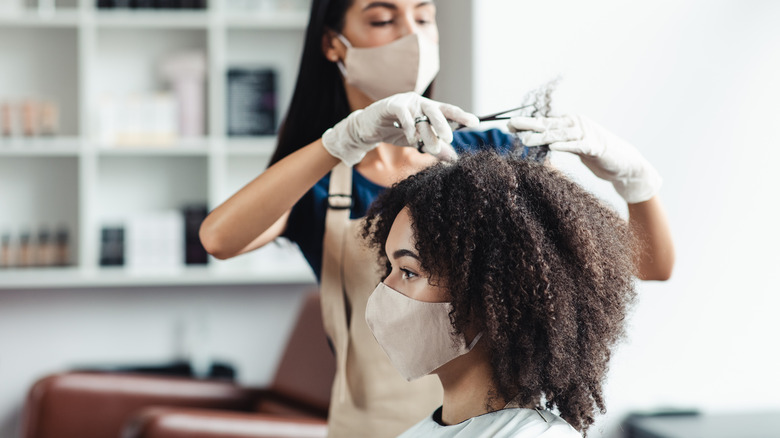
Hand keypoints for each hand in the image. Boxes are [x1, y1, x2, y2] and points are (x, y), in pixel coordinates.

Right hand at [322, 92, 478, 165]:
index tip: (475, 122)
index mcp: (428, 109)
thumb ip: (435, 148)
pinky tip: (411, 138)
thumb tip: (454, 159)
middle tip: (448, 138)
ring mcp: (406, 101)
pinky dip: (409, 127)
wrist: (368, 130)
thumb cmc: (395, 132)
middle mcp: (420, 102)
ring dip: (426, 132)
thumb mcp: (418, 142)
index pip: (448, 110)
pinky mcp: (391, 104)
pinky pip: (404, 114)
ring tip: (428, 147)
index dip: (462, 116)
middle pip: (437, 111)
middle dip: (443, 125)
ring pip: (421, 115)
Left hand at [508, 114, 661, 202]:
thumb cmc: (597, 155)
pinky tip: (553, 147)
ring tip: (526, 140)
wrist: (624, 164)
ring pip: (560, 135)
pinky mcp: (596, 147)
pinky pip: (577, 146)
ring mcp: (587, 134)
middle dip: (529, 125)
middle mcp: (577, 124)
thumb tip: (536, 138)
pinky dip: (565, 146)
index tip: (510, 125)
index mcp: (571, 123)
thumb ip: (559, 141)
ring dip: (542, 137)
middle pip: (549, 124)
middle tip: (511, 125)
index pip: (545, 122)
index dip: (527, 123)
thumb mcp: (574, 147)